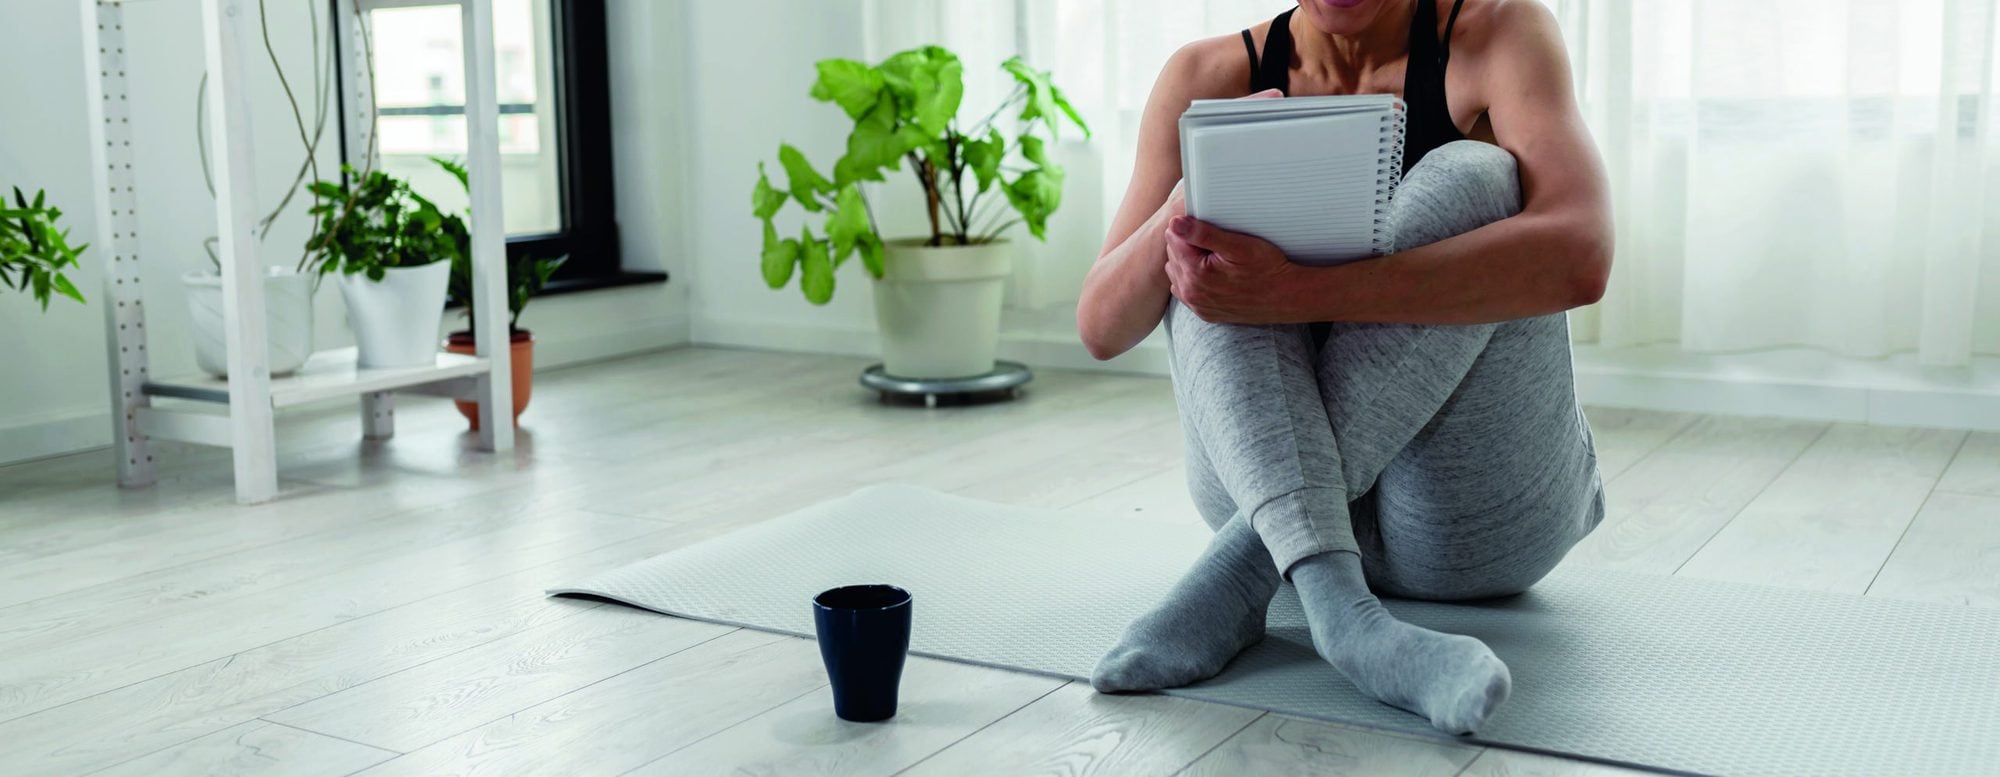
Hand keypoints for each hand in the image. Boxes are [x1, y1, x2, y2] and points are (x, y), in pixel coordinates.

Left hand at [1164, 216, 1303, 323]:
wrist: (1285, 297)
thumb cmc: (1267, 268)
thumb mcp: (1238, 245)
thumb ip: (1203, 234)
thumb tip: (1175, 223)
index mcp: (1196, 272)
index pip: (1174, 239)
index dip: (1188, 228)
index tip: (1206, 227)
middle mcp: (1192, 292)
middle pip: (1173, 256)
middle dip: (1186, 244)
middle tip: (1213, 241)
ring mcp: (1197, 305)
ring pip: (1177, 274)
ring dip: (1187, 262)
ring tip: (1212, 256)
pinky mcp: (1204, 313)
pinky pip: (1186, 291)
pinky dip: (1192, 280)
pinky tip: (1210, 273)